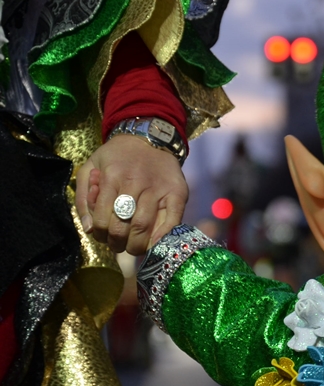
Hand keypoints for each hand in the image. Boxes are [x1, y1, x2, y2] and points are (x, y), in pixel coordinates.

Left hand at [76, 134, 187, 254]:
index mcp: (112, 177)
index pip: (103, 220)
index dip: (102, 236)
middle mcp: (135, 182)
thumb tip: (90, 229)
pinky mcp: (177, 192)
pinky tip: (155, 243)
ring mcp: (158, 188)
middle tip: (119, 246)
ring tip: (134, 247)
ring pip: (144, 226)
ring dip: (137, 244)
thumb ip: (84, 198)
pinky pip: (172, 220)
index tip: (105, 238)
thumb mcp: (90, 167)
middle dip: (118, 243)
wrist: (149, 138)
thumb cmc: (117, 156)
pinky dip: (162, 236)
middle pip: (123, 226)